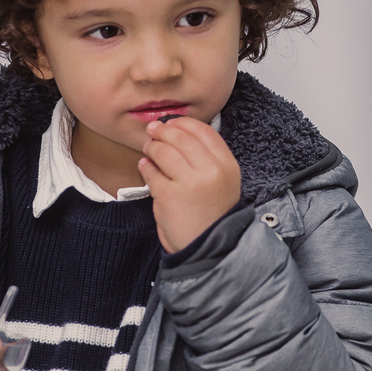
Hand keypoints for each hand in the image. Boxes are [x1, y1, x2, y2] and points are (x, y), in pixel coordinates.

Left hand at [138, 115, 241, 253]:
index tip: (173, 122)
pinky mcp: (168, 195)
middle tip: (153, 130)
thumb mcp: (224, 182)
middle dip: (164, 131)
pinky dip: (145, 166)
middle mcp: (211, 171)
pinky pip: (151, 172)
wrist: (208, 248)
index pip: (204, 131)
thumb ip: (208, 159)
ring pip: (163, 152)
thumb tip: (179, 132)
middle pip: (181, 137)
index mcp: (227, 166)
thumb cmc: (213, 214)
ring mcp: (189, 183)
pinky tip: (145, 166)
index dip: (184, 123)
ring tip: (149, 149)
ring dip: (152, 147)